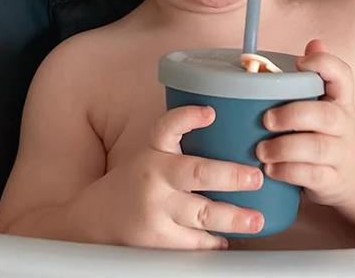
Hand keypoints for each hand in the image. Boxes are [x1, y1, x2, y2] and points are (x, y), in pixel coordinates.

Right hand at [91, 105, 264, 248]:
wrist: (98, 218)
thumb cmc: (137, 180)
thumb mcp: (152, 153)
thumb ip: (182, 143)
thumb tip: (231, 131)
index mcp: (154, 149)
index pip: (167, 126)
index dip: (188, 117)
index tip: (209, 112)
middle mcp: (155, 176)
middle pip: (197, 173)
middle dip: (231, 176)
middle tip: (256, 177)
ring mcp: (156, 209)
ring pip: (201, 213)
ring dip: (234, 217)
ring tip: (255, 219)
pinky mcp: (157, 239)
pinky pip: (194, 241)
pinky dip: (214, 239)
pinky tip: (228, 236)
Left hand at [255, 39, 354, 207]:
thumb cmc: (332, 131)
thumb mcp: (330, 102)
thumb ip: (320, 74)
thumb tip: (314, 42)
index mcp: (341, 99)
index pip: (341, 73)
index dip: (322, 64)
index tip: (299, 64)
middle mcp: (344, 123)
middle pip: (324, 115)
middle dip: (293, 115)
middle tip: (266, 119)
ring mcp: (340, 152)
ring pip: (315, 148)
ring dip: (284, 148)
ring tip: (261, 149)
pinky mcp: (332, 179)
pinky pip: (311, 175)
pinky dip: (287, 172)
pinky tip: (271, 169)